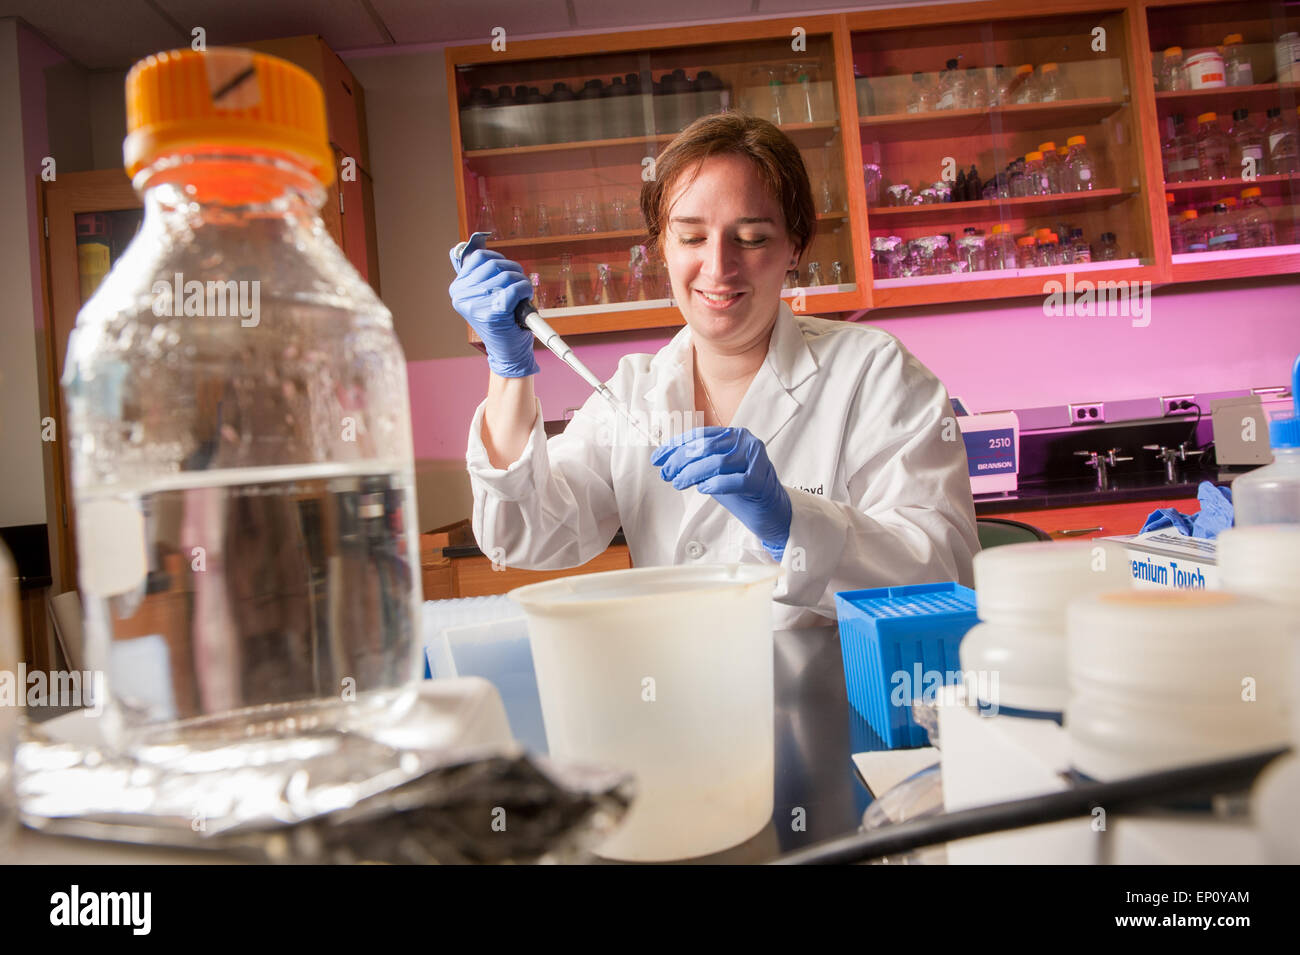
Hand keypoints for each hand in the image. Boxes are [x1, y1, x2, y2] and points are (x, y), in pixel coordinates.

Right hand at [447, 233, 537, 377]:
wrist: (508, 353)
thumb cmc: (501, 322)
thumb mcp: (486, 295)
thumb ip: (480, 272)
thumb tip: (476, 241)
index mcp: (458, 289)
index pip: (478, 257)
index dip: (498, 260)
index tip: (505, 274)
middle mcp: (462, 296)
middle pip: (494, 263)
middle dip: (513, 271)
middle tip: (518, 286)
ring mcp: (476, 305)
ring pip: (506, 275)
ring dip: (521, 282)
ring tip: (522, 295)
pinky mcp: (493, 314)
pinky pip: (515, 289)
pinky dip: (525, 290)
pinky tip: (525, 299)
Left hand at [652, 427, 791, 560]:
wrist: (770, 510)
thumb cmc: (740, 490)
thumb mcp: (715, 471)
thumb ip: (697, 462)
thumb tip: (667, 462)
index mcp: (733, 435)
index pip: (699, 436)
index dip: (675, 446)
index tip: (657, 459)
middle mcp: (746, 442)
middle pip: (706, 447)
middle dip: (680, 460)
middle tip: (666, 474)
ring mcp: (756, 459)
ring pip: (717, 462)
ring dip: (692, 473)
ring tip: (678, 483)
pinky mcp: (761, 480)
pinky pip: (734, 481)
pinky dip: (716, 484)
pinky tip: (703, 489)